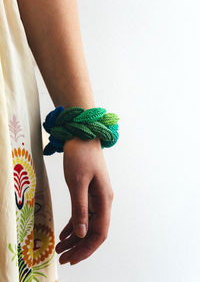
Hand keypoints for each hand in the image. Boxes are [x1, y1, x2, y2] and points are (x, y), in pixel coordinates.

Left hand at [55, 137, 113, 264]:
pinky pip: (83, 214)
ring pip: (87, 224)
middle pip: (93, 231)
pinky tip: (64, 234)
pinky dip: (73, 225)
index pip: (99, 232)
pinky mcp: (89, 192)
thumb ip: (79, 208)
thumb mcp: (77, 182)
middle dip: (79, 247)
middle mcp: (103, 201)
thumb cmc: (81, 156)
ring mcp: (97, 197)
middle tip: (63, 258)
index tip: (72, 259)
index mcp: (104, 200)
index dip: (86, 249)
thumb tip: (80, 233)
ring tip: (60, 249)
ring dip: (75, 238)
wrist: (83, 136)